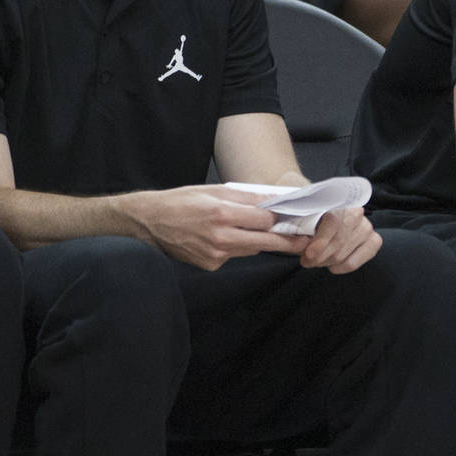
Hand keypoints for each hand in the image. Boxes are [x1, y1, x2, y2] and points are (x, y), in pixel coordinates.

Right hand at [121, 184, 309, 270]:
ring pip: (251, 248)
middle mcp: (220, 237)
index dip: (281, 218)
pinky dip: (237, 246)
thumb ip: (247, 197)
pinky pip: (235, 254)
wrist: (150, 222)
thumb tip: (274, 199)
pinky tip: (226, 236)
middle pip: (265, 241)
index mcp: (222, 213)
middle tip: (305, 241)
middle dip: (287, 241)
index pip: (265, 220)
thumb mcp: (215, 190)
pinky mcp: (210, 265)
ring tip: (265, 231)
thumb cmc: (182, 201)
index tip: (294, 217)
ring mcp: (215, 254)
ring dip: (259, 240)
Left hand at [300, 208, 382, 273]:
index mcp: (336, 197)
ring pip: (345, 252)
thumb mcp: (295, 216)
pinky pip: (363, 256)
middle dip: (319, 256)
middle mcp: (355, 209)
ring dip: (326, 261)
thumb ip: (295, 229)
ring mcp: (365, 224)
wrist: (317, 214)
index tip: (309, 253)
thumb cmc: (306, 215)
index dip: (321, 240)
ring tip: (315, 261)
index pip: (334, 220)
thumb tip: (296, 242)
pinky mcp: (373, 239)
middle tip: (305, 261)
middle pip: (339, 240)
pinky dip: (346, 265)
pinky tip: (333, 266)